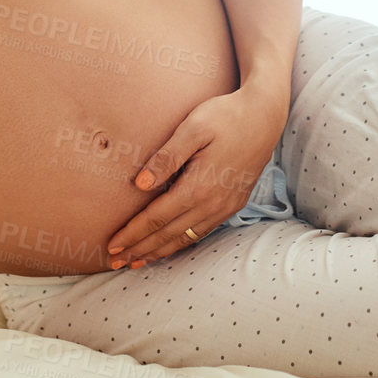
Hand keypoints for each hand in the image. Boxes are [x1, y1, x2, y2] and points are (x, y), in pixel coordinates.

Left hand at [106, 85, 285, 268]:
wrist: (265, 116)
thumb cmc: (226, 116)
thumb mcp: (193, 128)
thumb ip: (166, 157)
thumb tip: (140, 185)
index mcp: (199, 187)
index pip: (156, 218)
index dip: (132, 234)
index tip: (112, 246)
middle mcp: (213, 204)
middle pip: (168, 235)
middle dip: (140, 250)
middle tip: (115, 262)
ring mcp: (225, 206)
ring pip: (185, 238)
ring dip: (159, 252)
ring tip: (137, 262)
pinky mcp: (233, 203)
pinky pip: (201, 232)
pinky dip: (181, 243)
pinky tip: (170, 245)